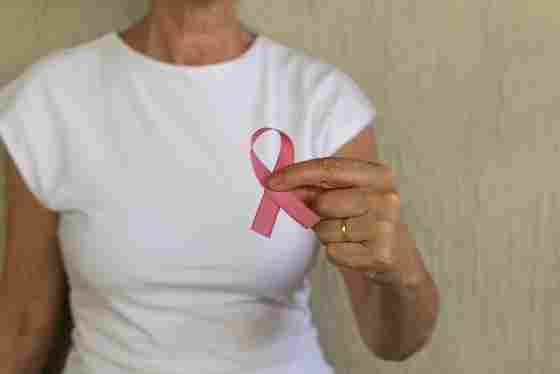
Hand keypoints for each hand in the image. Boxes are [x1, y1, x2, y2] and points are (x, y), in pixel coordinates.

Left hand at [266, 157, 423, 287]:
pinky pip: (333, 253)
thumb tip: (278, 184)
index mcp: (379, 175)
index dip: (296, 174)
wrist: (397, 257)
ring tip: (347, 235)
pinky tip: (354, 250)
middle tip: (329, 216)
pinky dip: (335, 253)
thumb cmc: (363, 218)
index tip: (271, 182)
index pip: (330, 168)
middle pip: (324, 202)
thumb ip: (316, 186)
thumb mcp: (347, 194)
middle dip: (315, 212)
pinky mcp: (380, 255)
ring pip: (326, 230)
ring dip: (326, 234)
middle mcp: (387, 198)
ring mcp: (385, 228)